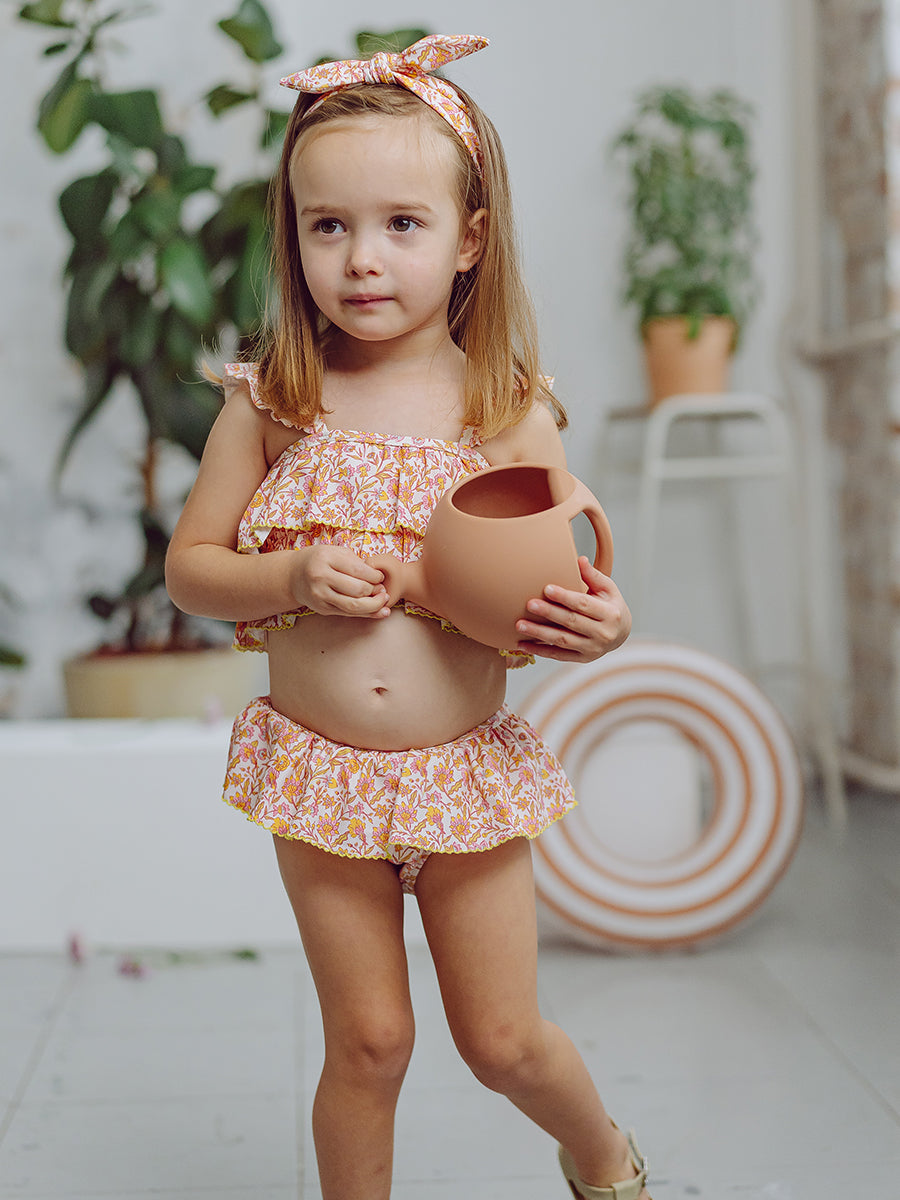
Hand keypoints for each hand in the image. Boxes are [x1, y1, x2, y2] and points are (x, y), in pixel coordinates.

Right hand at [288, 545, 390, 617]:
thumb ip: (355, 562)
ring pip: (353, 606)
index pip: (357, 570)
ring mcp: (320, 596)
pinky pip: (348, 614)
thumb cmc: (319, 560)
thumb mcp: (335, 552)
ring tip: (384, 601)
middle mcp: (320, 578)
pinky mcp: (322, 609)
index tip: (380, 577)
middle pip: (357, 590)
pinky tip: (379, 611)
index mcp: (325, 559)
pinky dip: (366, 614)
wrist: (293, 575)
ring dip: (374, 605)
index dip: (375, 576)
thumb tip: (378, 578)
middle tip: (383, 590)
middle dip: (375, 591)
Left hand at [515, 556, 630, 661]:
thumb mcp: (607, 589)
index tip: (546, 588)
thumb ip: (593, 575)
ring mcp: (592, 649)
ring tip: (520, 625)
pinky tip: (523, 644)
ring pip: (562, 641)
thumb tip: (579, 560)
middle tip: (529, 604)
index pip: (584, 604)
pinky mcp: (582, 659)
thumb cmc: (610, 605)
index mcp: (610, 614)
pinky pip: (558, 655)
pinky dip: (540, 650)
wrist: (620, 633)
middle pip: (571, 622)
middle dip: (549, 613)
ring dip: (539, 633)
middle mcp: (603, 634)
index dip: (565, 597)